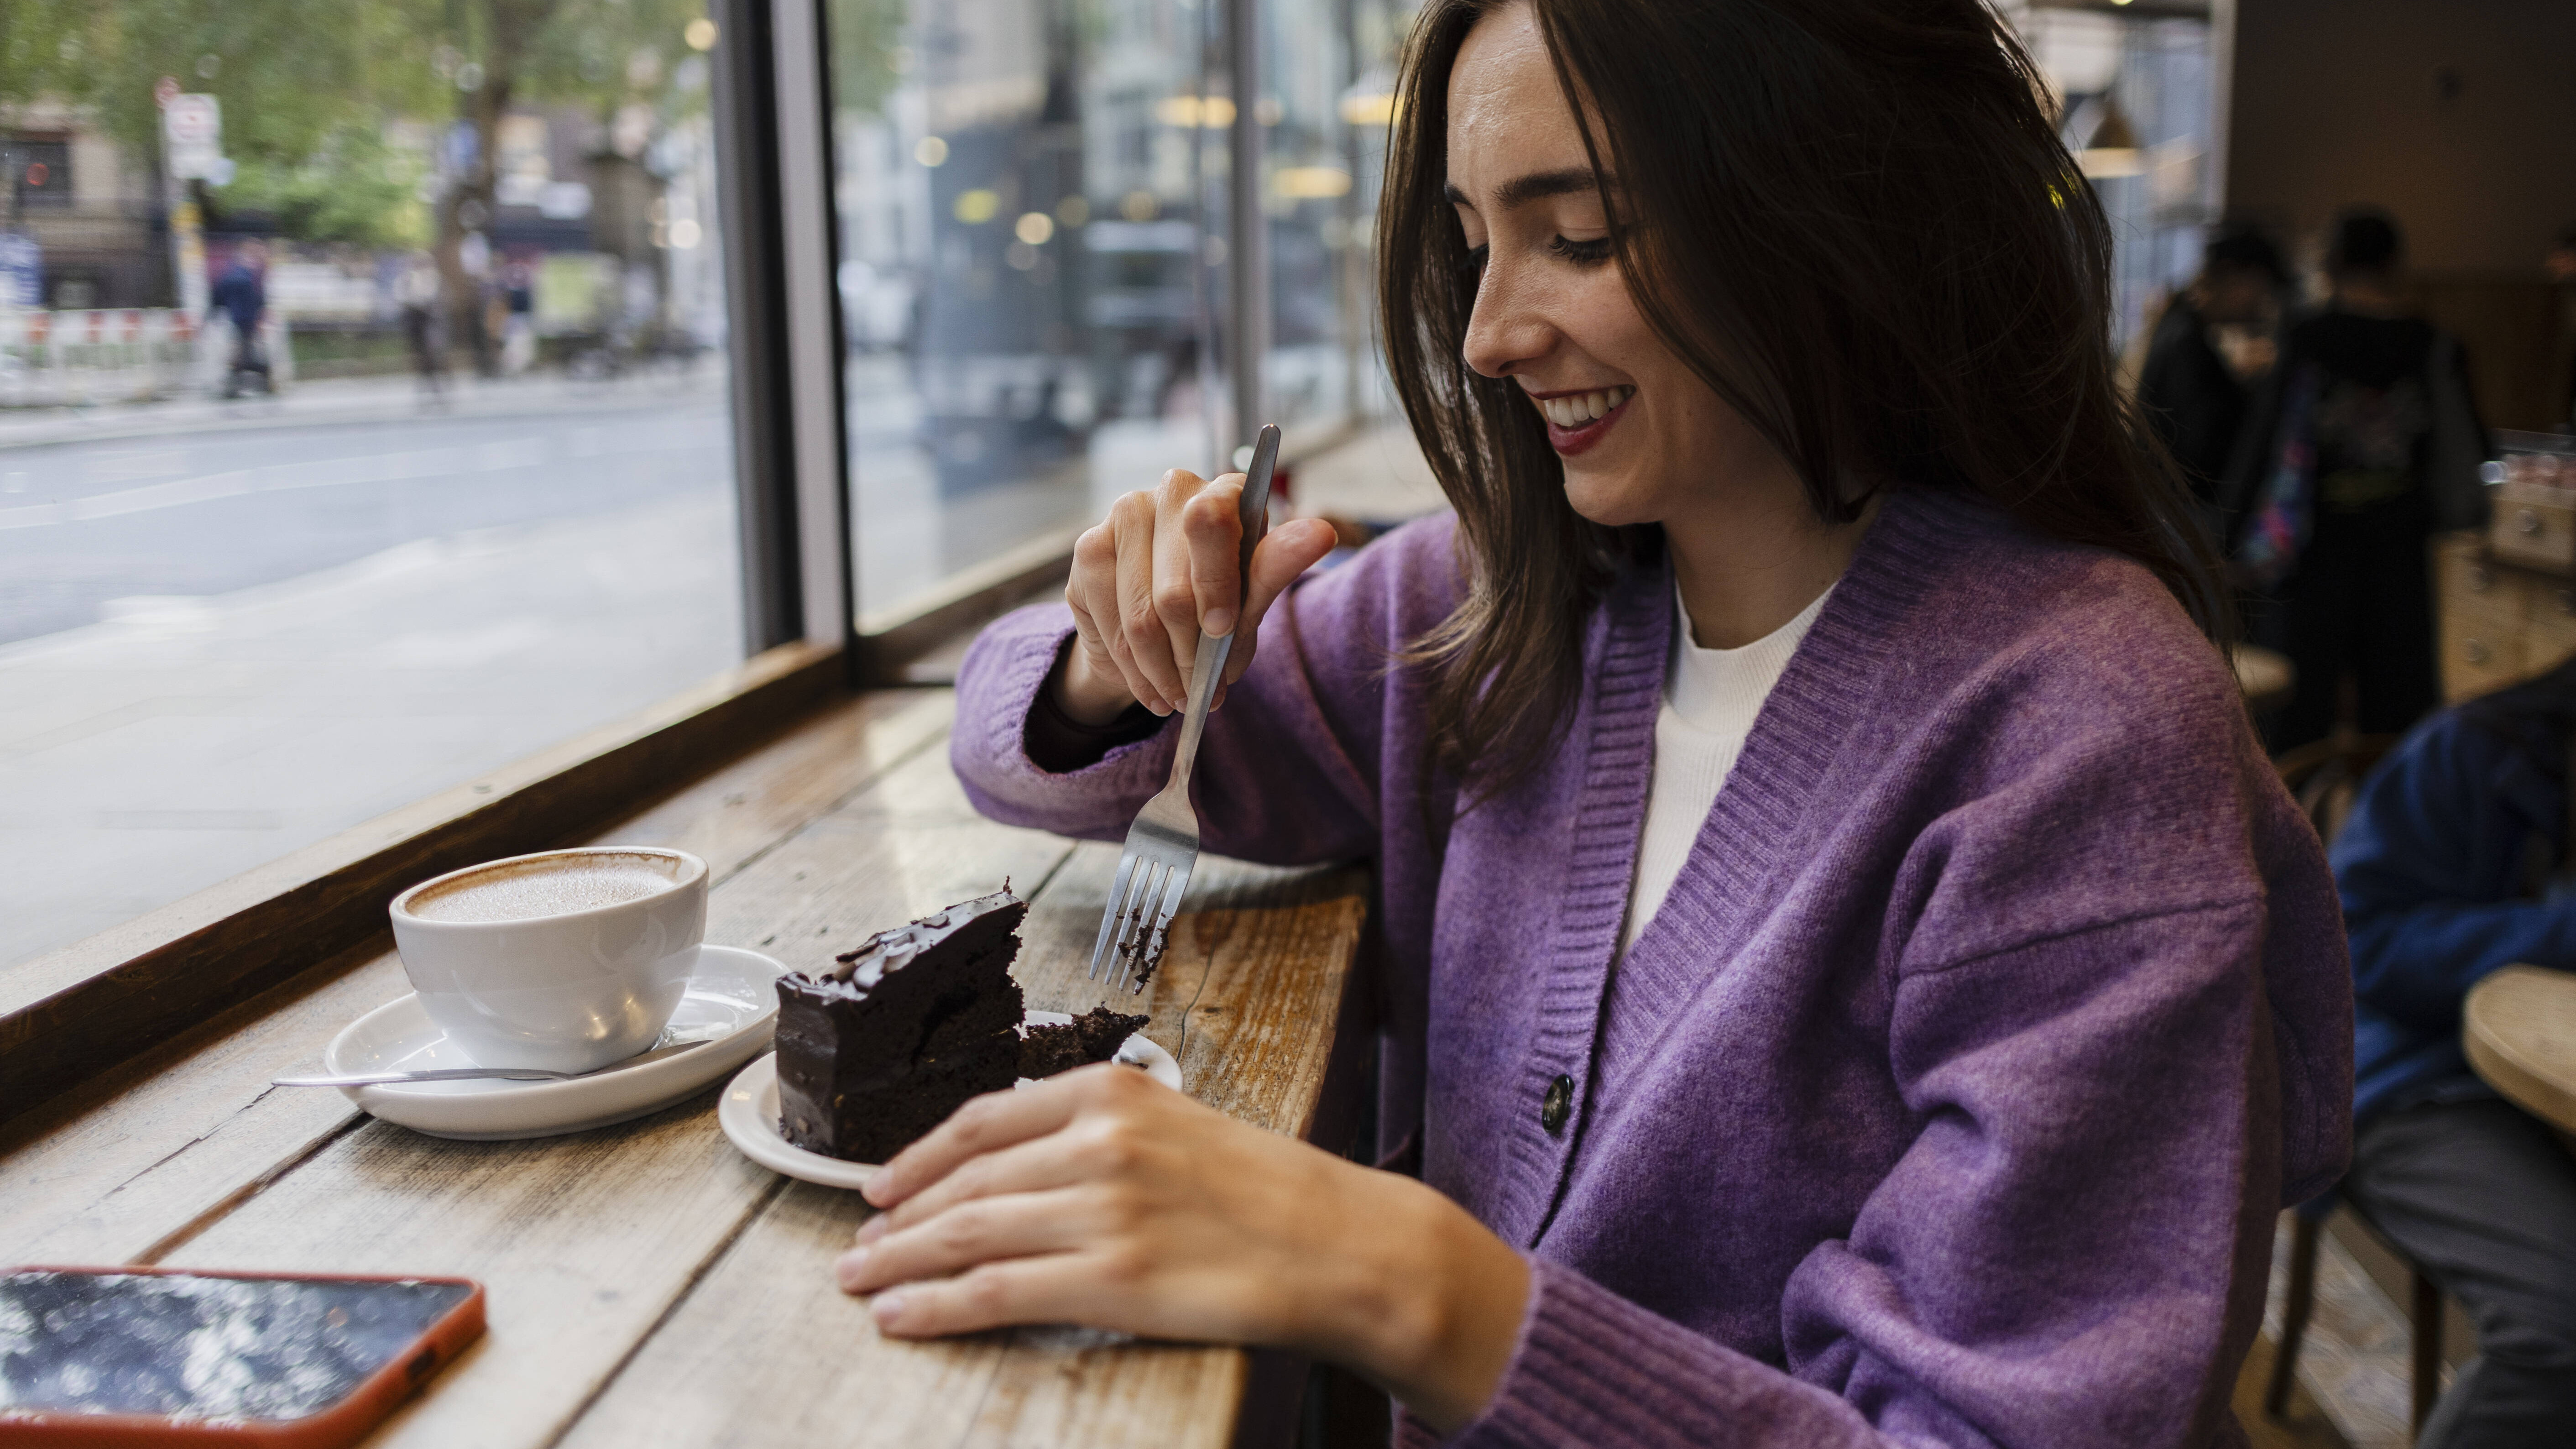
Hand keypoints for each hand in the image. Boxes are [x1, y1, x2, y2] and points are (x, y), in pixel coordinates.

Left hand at [834, 1065, 1529, 1432]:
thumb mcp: (1172, 1124)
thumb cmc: (1259, 1189)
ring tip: (863, 1281)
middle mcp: (1099, 1142)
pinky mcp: (1113, 1279)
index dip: (919, 1156)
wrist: (1335, 1242)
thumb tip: (1006, 1167)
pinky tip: (902, 1316)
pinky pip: (996, 1291)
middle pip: (965, 1182)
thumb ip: (1091, 1133)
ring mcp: (1104, 1210)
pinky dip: (937, 1305)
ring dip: (901, 1262)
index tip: (880, 1185)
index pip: (983, 1120)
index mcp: (1110, 1091)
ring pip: (967, 1235)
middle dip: (898, 1217)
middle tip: (858, 1244)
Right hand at [1058, 469, 1340, 723]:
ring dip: (1162, 670)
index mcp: (1226, 491)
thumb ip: (1277, 568)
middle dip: (1190, 653)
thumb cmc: (1218, 608)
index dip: (1214, 585)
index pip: (1210, 522)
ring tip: (1178, 693)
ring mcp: (1125, 514)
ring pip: (1140, 615)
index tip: (1221, 629)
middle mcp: (1173, 489)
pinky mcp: (1088, 547)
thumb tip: (1321, 531)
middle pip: (1173, 587)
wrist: (1160, 632)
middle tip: (1200, 685)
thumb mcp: (1250, 600)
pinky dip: (1133, 669)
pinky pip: (1110, 623)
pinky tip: (1149, 682)